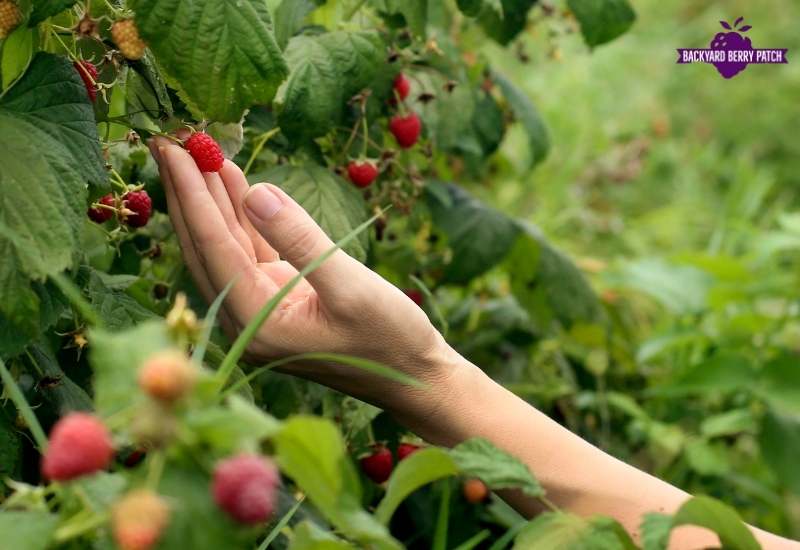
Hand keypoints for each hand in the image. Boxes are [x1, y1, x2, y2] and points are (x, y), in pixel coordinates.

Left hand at [148, 137, 459, 415]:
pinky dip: (240, 214)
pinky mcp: (274, 296)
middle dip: (187, 192)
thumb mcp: (351, 287)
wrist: (409, 373)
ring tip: (198, 150)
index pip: (214, 248)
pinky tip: (232, 181)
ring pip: (222, 245)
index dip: (193, 195)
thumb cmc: (389, 337)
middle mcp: (245, 318)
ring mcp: (258, 307)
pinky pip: (247, 249)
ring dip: (211, 199)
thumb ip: (301, 240)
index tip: (175, 149)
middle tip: (169, 139)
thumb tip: (256, 192)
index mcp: (257, 323)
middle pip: (204, 246)